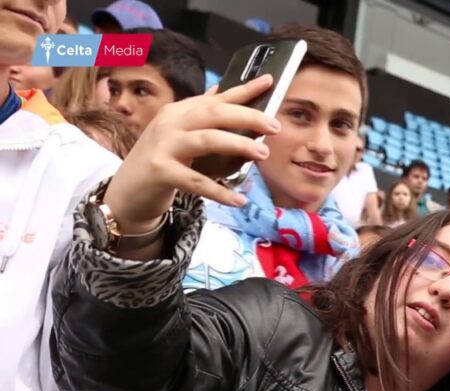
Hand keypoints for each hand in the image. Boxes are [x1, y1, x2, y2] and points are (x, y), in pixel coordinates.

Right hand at [103, 75, 280, 234]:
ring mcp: (163, 146)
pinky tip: (239, 200)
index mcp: (178, 112)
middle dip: (247, 116)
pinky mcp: (159, 171)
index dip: (243, 90)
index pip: (216, 98)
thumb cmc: (159, 163)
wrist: (125, 194)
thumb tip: (221, 92)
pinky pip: (195, 181)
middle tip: (274, 126)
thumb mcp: (179, 135)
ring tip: (263, 153)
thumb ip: (200, 116)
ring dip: (238, 145)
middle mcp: (169, 123)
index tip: (270, 81)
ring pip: (206, 140)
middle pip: (213, 113)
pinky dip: (219, 191)